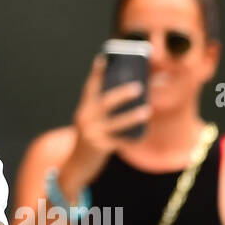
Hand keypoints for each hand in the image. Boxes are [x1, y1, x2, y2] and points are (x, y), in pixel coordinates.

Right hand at [61, 55, 151, 194]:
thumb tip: (131, 94)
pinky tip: (144, 133)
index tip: (104, 57)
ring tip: (147, 110)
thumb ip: (103, 110)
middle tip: (139, 86)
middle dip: (121, 93)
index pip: (90, 87)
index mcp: (83, 109)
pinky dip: (133, 137)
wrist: (77, 166)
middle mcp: (84, 119)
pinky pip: (120, 141)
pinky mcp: (99, 148)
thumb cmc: (90, 139)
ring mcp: (91, 134)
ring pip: (115, 123)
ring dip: (132, 116)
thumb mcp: (91, 122)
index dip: (97, 72)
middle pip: (104, 103)